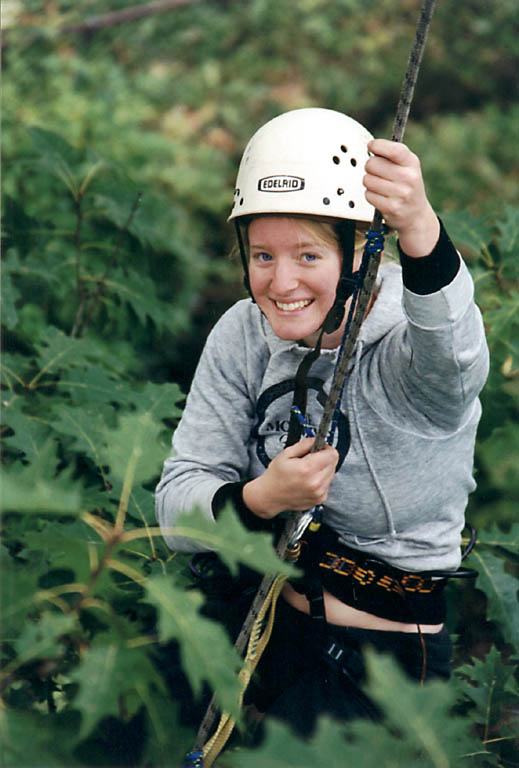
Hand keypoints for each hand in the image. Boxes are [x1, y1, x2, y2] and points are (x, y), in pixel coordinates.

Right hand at [242, 437, 338, 518]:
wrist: (270, 496)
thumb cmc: (275, 477)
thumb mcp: (286, 454)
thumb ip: (304, 444)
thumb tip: (316, 440)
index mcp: (307, 469)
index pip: (332, 454)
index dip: (325, 448)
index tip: (319, 448)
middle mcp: (316, 482)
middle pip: (333, 463)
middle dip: (324, 458)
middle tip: (310, 460)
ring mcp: (319, 492)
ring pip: (332, 473)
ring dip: (323, 470)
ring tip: (308, 472)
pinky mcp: (320, 499)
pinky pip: (327, 484)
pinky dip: (321, 480)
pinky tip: (308, 480)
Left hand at [364, 139, 439, 257]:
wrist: (416, 214)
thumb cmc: (407, 186)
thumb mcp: (407, 166)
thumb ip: (391, 155)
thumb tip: (371, 145)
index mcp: (412, 163)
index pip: (393, 150)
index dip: (378, 145)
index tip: (371, 146)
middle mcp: (408, 178)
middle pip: (372, 164)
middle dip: (370, 167)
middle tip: (377, 172)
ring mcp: (400, 194)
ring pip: (367, 180)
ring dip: (369, 182)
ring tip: (380, 186)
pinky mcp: (391, 207)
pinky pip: (368, 195)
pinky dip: (370, 195)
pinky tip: (380, 196)